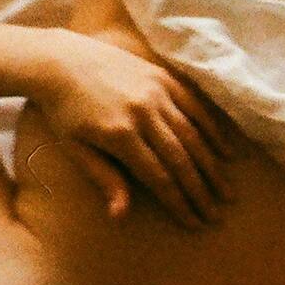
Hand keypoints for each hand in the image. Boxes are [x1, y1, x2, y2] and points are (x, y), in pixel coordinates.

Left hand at [29, 29, 231, 228]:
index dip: (178, 203)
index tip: (194, 223)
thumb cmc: (63, 111)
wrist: (58, 60)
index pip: (158, 177)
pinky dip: (212, 130)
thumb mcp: (76, 148)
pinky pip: (195, 107)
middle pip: (181, 160)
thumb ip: (104, 179)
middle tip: (216, 215)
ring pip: (193, 135)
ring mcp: (155, 92)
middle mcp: (143, 113)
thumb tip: (121, 217)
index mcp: (119, 135)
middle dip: (201, 191)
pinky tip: (226, 151)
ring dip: (213, 167)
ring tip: (227, 191)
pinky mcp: (162, 77)